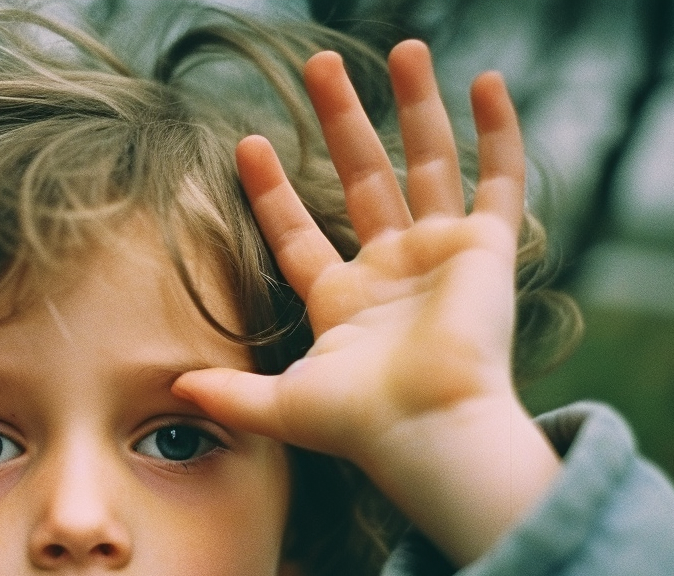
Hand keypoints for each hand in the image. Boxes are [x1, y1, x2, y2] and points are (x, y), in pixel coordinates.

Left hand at [176, 41, 559, 564]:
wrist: (428, 432)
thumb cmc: (360, 425)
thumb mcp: (280, 406)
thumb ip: (228, 392)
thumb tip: (173, 386)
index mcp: (341, 302)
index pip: (298, 233)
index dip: (273, 191)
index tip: (247, 143)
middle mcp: (390, 272)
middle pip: (362, 178)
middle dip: (341, 121)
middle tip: (319, 64)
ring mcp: (440, 256)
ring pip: (428, 163)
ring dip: (416, 106)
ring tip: (403, 46)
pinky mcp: (489, 251)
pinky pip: (500, 180)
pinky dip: (500, 133)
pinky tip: (488, 83)